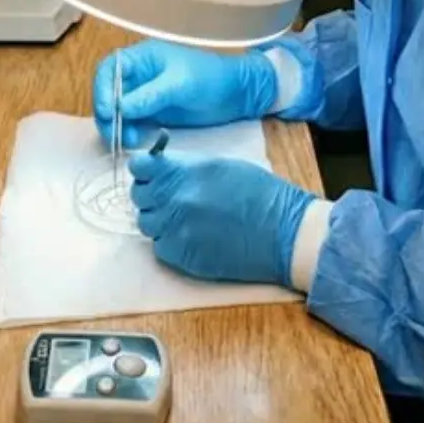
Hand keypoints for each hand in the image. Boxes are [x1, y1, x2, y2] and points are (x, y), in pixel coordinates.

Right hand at [93, 40, 276, 147]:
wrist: (237, 95)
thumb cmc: (211, 79)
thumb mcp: (181, 84)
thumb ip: (150, 95)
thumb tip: (120, 108)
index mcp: (142, 58)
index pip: (109, 69)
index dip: (102, 89)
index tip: (107, 112)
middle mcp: (138, 76)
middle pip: (108, 93)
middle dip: (108, 114)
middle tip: (114, 134)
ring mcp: (143, 96)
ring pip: (117, 112)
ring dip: (117, 127)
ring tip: (130, 141)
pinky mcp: (151, 114)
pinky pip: (131, 124)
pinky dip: (129, 133)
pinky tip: (136, 142)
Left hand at [129, 151, 313, 285]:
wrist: (285, 233)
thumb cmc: (260, 194)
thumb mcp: (220, 166)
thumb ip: (185, 167)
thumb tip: (160, 165)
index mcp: (183, 172)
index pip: (138, 167)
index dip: (144, 170)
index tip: (150, 174)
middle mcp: (173, 199)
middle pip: (139, 197)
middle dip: (151, 196)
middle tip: (170, 199)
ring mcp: (176, 229)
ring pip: (147, 224)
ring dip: (160, 221)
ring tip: (184, 221)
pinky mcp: (182, 256)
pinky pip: (160, 247)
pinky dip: (170, 243)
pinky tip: (191, 239)